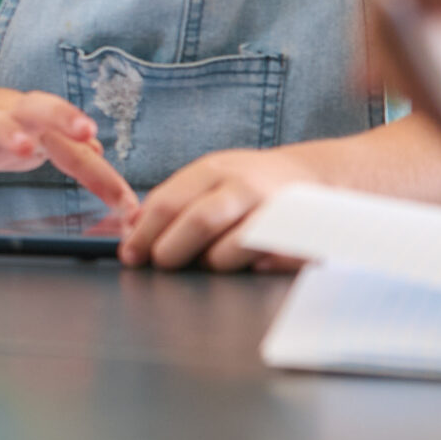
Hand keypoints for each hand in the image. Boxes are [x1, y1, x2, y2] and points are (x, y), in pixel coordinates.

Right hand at [0, 85, 139, 215]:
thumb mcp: (24, 138)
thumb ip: (59, 149)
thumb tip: (98, 152)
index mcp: (29, 120)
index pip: (72, 144)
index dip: (100, 173)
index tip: (127, 203)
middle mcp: (2, 117)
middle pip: (36, 109)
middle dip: (62, 117)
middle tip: (86, 132)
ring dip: (8, 133)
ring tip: (24, 148)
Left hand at [118, 148, 316, 269]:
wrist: (311, 175)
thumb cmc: (244, 184)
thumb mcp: (205, 179)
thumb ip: (171, 201)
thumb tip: (129, 229)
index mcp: (212, 172)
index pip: (168, 203)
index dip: (144, 234)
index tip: (130, 256)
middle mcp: (243, 187)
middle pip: (199, 222)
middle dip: (172, 251)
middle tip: (162, 265)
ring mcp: (275, 209)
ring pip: (235, 245)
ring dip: (214, 263)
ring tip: (209, 264)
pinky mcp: (304, 233)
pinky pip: (280, 257)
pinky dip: (262, 266)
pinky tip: (254, 267)